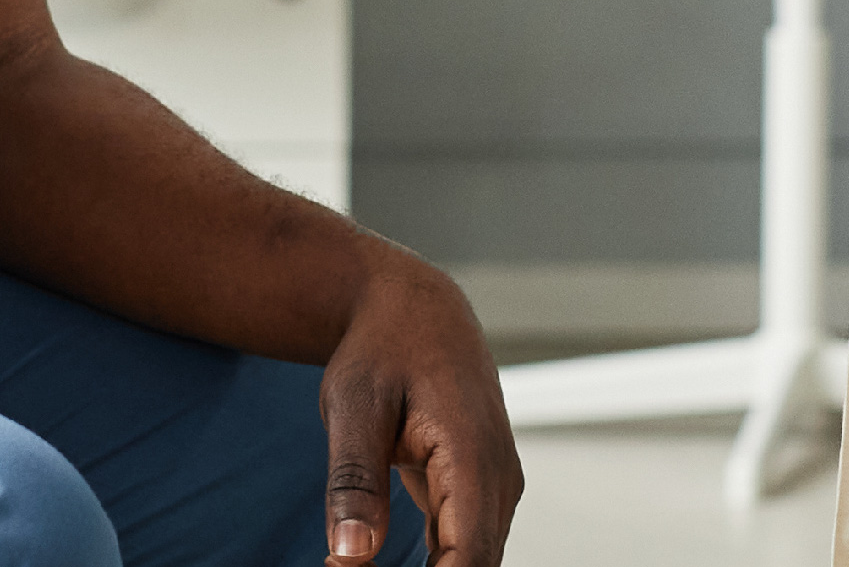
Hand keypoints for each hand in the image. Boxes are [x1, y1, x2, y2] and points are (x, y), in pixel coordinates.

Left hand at [321, 254, 521, 566]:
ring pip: (473, 560)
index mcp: (473, 452)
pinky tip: (371, 562)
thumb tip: (351, 555)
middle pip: (475, 566)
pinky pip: (463, 545)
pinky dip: (429, 566)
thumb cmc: (385, 345)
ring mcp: (494, 480)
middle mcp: (497, 472)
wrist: (414, 307)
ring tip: (353, 562)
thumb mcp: (353, 404)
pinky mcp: (479, 485)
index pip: (468, 560)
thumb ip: (354, 480)